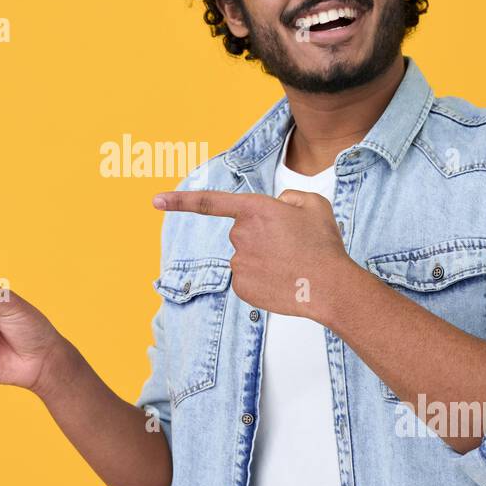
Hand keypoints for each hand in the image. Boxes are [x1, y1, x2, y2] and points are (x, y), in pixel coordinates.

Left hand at [152, 189, 355, 321]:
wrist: (330, 287)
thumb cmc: (324, 244)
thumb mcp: (313, 205)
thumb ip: (288, 198)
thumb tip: (277, 207)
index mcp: (254, 210)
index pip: (209, 202)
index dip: (180, 201)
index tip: (155, 200)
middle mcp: (240, 235)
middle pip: (242, 232)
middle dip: (262, 236)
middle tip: (291, 246)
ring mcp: (238, 263)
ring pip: (246, 256)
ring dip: (264, 259)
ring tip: (292, 265)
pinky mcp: (242, 288)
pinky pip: (248, 278)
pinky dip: (263, 279)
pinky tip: (283, 281)